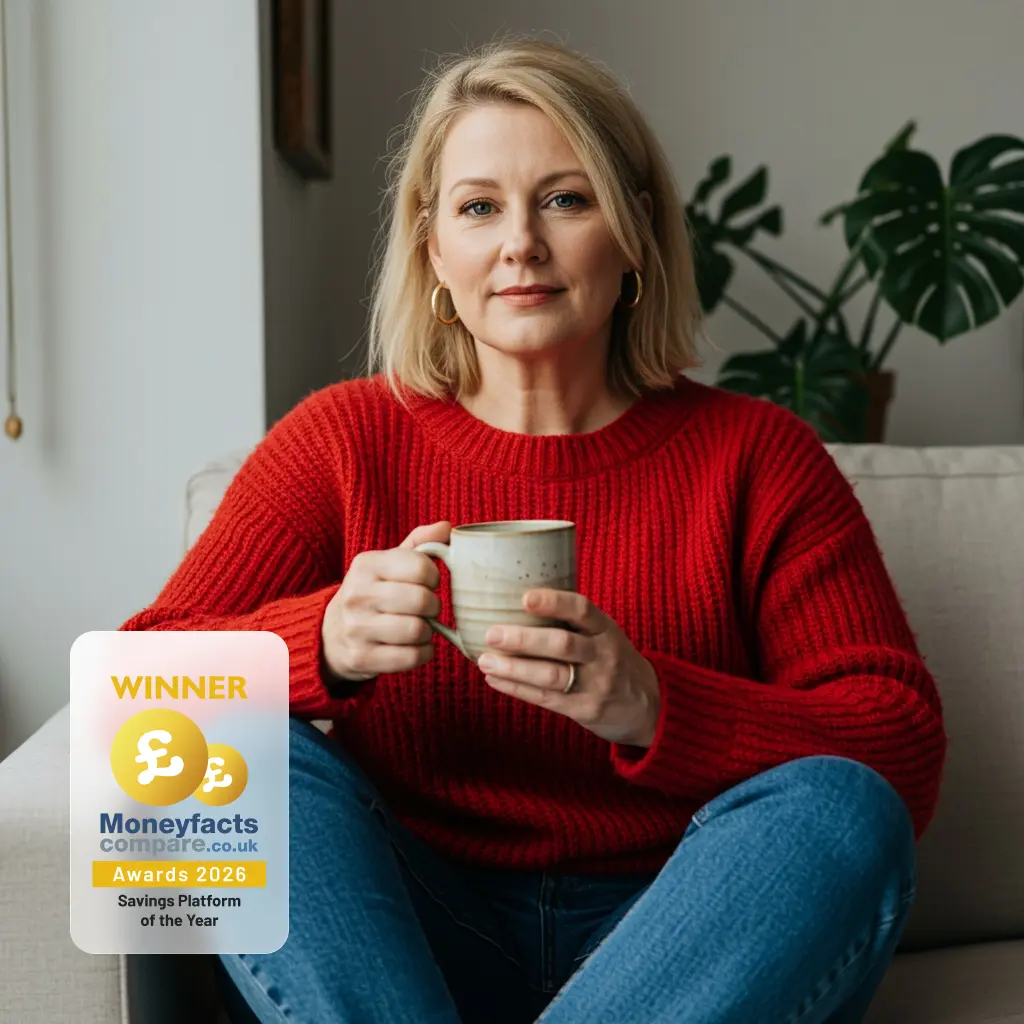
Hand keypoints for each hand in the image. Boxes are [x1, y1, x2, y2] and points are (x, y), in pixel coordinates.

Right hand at [321, 522, 450, 681]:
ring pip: (417, 630)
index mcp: (366, 565)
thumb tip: (447, 527)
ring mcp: (356, 628)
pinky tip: (416, 646)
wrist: (331, 635)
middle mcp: (357, 594)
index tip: (429, 583)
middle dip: (434, 606)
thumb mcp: (388, 563)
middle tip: (428, 608)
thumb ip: (420, 544)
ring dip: (428, 632)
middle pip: (422, 600)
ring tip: (420, 627)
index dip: (435, 577)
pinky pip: (411, 657)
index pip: (421, 566)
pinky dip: (423, 653)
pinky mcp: (361, 658)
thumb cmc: (372, 593)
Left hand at [476, 590, 660, 746]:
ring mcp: (596, 685)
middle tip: (491, 633)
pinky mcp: (585, 710)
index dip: (554, 602)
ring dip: (514, 668)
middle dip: (524, 639)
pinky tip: (495, 679)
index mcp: (607, 630)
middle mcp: (604, 655)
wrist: (648, 705)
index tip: (525, 598)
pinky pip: (546, 699)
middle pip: (563, 644)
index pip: (583, 610)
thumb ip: (571, 621)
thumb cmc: (612, 659)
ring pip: (552, 675)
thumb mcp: (603, 634)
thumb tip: (514, 597)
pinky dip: (517, 688)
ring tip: (485, 661)